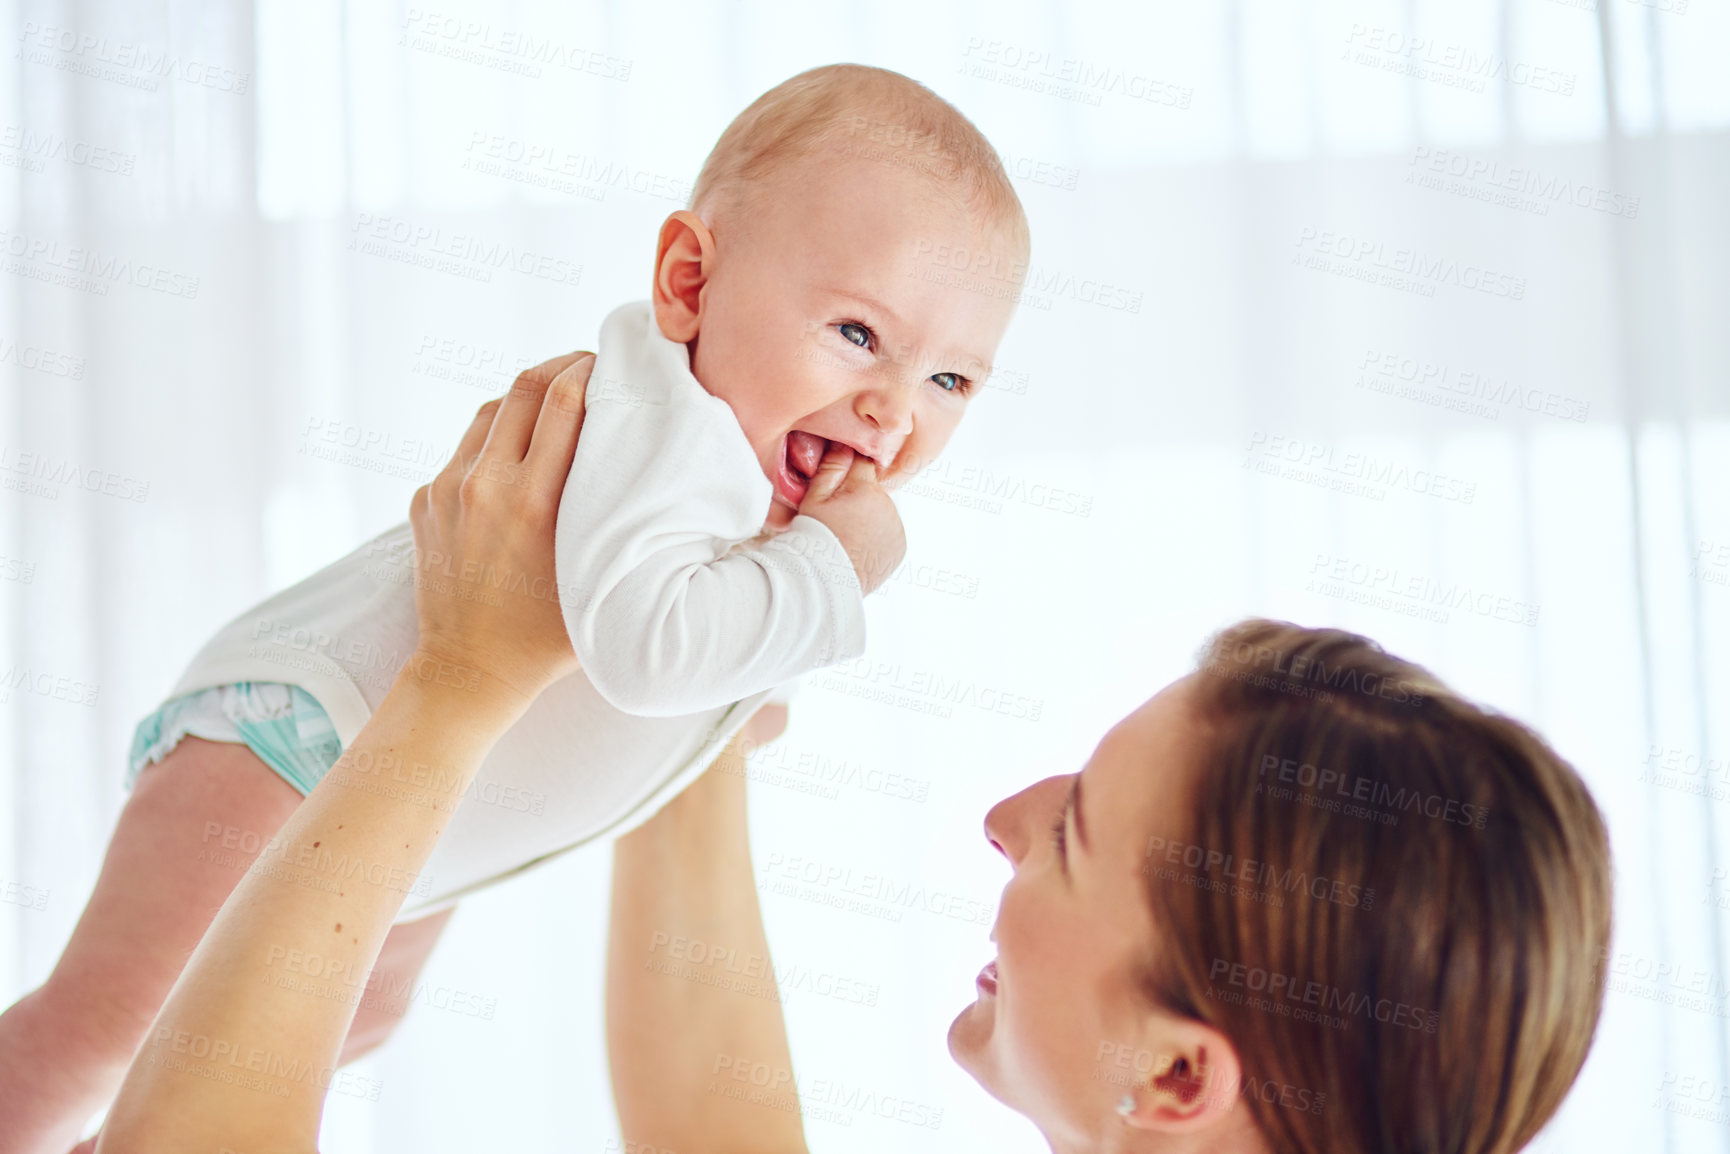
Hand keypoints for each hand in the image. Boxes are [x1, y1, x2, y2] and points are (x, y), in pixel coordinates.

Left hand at [407, 351, 594, 704]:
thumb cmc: (549, 636)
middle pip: (524, 386)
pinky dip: (499, 439)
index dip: (591, 368)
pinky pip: (467, 449)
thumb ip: (613, 514)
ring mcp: (447, 489)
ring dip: (528, 396)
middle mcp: (485, 485)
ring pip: (492, 411)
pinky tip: (521, 454)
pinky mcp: (425, 500)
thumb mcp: (597, 572)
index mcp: (533, 501)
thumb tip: (642, 458)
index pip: (564, 400)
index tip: (613, 363)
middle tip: (590, 364)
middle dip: (562, 365)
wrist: (469, 672)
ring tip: (557, 400)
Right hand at [796, 443, 904, 594]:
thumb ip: (831, 469)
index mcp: (866, 489)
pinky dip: (877, 537)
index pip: (862, 463)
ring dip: (868, 517)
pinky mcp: (899, 548)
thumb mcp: (813, 499)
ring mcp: (896, 529)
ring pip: (881, 512)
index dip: (846, 472)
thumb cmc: (812, 539)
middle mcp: (888, 507)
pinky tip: (857, 546)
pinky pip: (888, 533)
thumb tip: (844, 445)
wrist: (823, 582)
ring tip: (844, 535)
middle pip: (872, 490)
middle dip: (857, 497)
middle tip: (834, 517)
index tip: (835, 486)